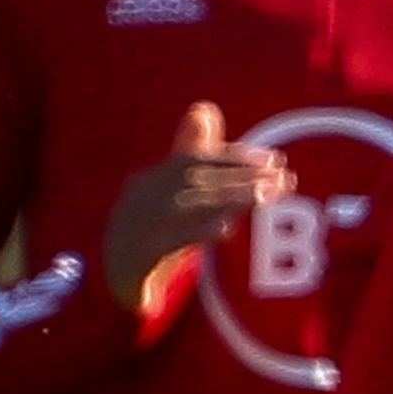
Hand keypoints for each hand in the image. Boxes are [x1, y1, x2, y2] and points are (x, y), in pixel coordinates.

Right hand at [101, 101, 290, 312]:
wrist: (108, 285)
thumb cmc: (147, 234)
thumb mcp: (168, 194)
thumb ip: (189, 155)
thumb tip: (205, 108)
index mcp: (150, 180)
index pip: (197, 160)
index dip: (236, 157)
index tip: (274, 159)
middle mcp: (140, 197)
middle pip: (197, 180)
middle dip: (243, 176)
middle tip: (284, 178)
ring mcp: (135, 226)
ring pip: (188, 206)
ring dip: (230, 198)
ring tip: (264, 196)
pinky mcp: (134, 257)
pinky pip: (168, 242)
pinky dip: (197, 231)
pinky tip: (225, 228)